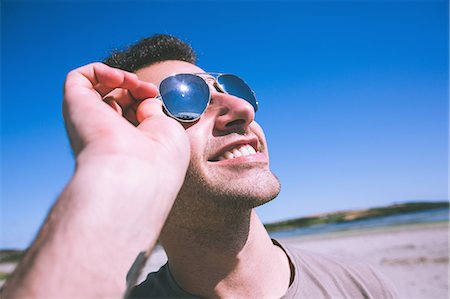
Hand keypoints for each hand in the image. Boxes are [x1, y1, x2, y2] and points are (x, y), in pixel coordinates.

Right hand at [63, 62, 189, 173]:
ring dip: (119, 77)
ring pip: (96, 90)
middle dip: (135, 88)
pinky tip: (119, 79)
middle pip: (116, 100)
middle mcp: (105, 135)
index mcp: (126, 145)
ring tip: (133, 82)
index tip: (157, 97)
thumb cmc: (159, 160)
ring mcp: (89, 121)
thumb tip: (145, 100)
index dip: (145, 99)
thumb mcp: (168, 131)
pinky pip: (79, 78)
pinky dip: (100, 70)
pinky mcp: (75, 106)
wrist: (134, 174)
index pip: (130, 115)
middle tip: (149, 90)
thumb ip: (154, 112)